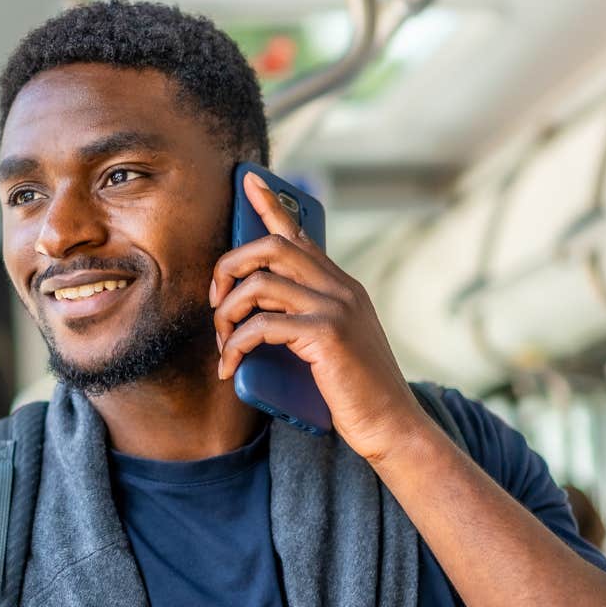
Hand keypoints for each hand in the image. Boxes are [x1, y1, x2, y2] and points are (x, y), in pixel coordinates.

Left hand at [210, 170, 434, 463]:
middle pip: (270, 248)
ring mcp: (336, 308)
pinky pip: (263, 324)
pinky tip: (229, 368)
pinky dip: (236, 345)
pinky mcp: (327, 334)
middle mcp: (340, 287)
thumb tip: (260, 318)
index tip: (247, 181)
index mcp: (341, 286)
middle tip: (214, 303)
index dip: (271, 205)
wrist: (391, 425)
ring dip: (226, 314)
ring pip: (260, 284)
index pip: (300, 234)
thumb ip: (306, 321)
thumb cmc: (355, 393)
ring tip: (223, 346)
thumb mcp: (331, 346)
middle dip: (228, 268)